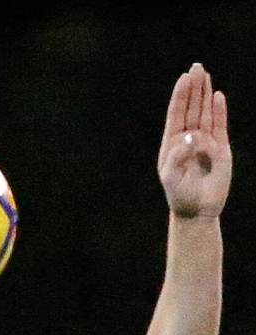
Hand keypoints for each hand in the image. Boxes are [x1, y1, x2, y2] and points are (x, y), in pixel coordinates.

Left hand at [158, 62, 230, 218]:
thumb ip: (178, 156)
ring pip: (205, 112)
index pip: (177, 114)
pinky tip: (217, 96)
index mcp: (172, 143)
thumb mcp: (171, 176)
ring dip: (205, 94)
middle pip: (192, 108)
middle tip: (196, 67)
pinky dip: (219, 111)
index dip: (180, 95)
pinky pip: (220, 125)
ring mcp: (205, 142)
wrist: (197, 210)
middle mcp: (188, 139)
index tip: (184, 78)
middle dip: (194, 88)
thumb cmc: (179, 195)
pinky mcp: (220, 148)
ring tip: (205, 75)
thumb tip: (192, 135)